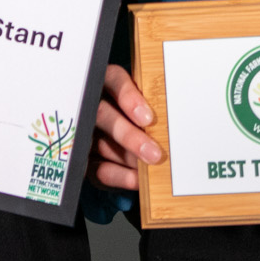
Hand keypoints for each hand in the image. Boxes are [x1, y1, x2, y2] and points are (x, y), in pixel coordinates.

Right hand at [91, 63, 163, 190]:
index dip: (129, 98)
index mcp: (110, 82)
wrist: (136, 142)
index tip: (147, 118)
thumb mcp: (150, 104)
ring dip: (128, 158)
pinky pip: (98, 169)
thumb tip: (173, 122)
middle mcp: (93, 104)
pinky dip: (120, 176)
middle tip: (154, 154)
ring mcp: (86, 131)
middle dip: (130, 136)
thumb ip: (154, 106)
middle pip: (104, 115)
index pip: (114, 80)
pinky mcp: (86, 158)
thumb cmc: (147, 115)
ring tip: (149, 169)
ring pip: (100, 143)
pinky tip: (138, 180)